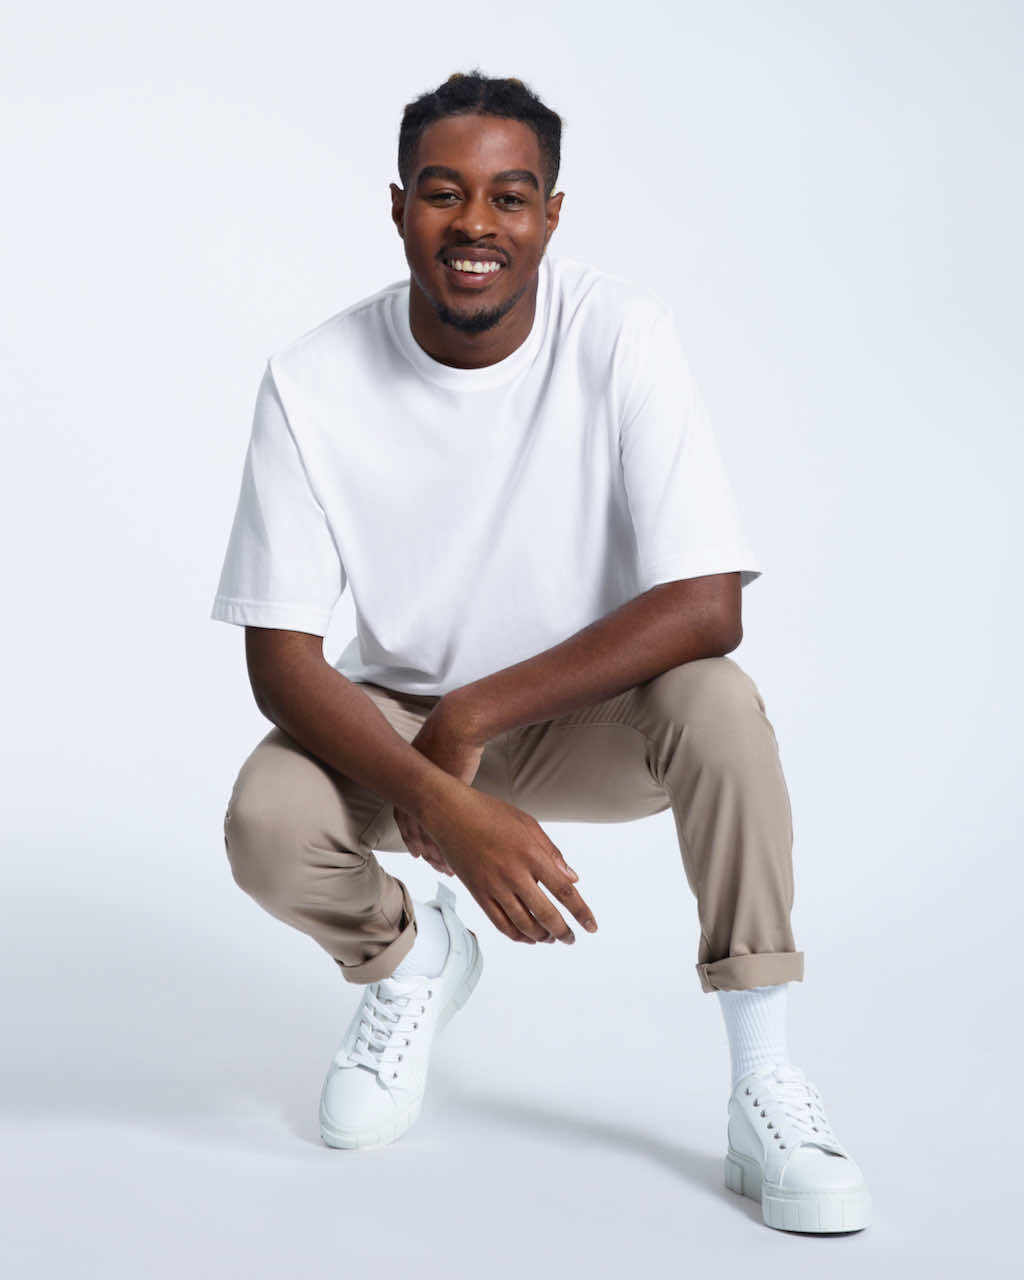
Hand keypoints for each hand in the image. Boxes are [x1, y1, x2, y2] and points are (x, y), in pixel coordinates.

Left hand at [394, 698, 484, 877]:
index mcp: (409, 780)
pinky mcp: (444, 796)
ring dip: (435, 851)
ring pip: (427, 831)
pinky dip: (447, 844)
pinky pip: (442, 827)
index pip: (404, 816)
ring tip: (446, 867)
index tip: (417, 852)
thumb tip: (443, 780)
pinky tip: (456, 855)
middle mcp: (413, 789)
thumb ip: (437, 772)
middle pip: (413, 827)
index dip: (410, 835)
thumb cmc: (453, 733)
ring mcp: (427, 793)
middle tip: (430, 864)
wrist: (458, 723)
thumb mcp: (438, 756)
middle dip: (422, 848)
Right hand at [421, 786, 598, 946]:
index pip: (564, 891)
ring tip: (551, 939)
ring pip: (523, 924)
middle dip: (563, 932)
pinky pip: (500, 923)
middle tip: (571, 939)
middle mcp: (514, 873)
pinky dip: (517, 935)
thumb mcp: (528, 824)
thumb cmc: (490, 813)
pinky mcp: (478, 893)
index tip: (591, 927)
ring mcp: (494, 886)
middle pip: (546, 914)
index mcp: (531, 854)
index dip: (581, 912)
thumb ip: (552, 853)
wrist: (450, 813)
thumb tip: (573, 878)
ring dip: (541, 936)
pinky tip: (527, 937)